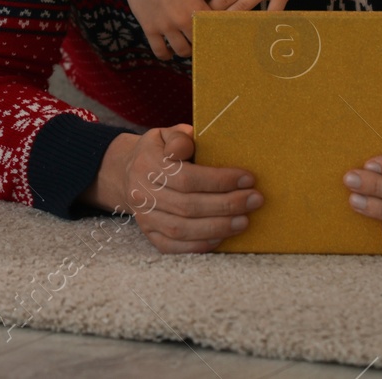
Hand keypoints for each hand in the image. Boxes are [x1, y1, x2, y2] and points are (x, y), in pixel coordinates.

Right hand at [85, 125, 263, 253]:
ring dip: (217, 227)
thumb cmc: (158, 151)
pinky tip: (221, 237)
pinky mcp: (149, 234)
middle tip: (255, 200)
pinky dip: (199, 245)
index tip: (248, 178)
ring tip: (244, 221)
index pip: (186, 177)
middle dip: (226, 204)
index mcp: (147, 164)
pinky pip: (173, 246)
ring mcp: (144, 217)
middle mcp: (142, 193)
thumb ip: (179, 137)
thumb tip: (188, 146)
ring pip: (182, 229)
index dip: (219, 180)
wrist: (127, 172)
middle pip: (188, 205)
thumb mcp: (165, 134)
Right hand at [90, 0, 208, 58]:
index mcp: (197, 7)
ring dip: (187, 51)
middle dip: (202, 44)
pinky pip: (160, 51)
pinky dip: (166, 55)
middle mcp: (183, 20)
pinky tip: (169, 53)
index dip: (217, 35)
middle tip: (201, 42)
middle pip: (200, 43)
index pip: (214, 28)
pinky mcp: (150, 30)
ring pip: (182, 51)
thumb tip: (209, 3)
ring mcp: (166, 27)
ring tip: (186, 47)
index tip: (217, 38)